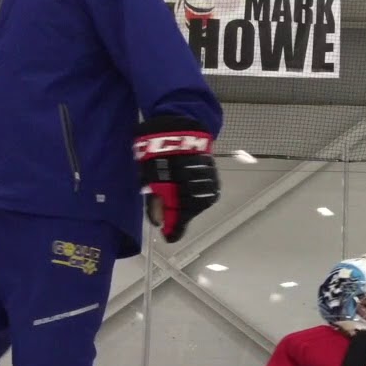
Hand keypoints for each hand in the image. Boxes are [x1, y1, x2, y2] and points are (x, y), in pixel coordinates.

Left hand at [134, 115, 220, 242]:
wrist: (181, 129)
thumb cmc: (161, 154)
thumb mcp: (152, 179)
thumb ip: (156, 203)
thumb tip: (160, 223)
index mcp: (185, 198)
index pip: (180, 222)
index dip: (174, 230)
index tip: (168, 237)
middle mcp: (201, 195)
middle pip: (188, 212)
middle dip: (176, 212)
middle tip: (164, 205)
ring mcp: (210, 186)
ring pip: (196, 203)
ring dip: (184, 201)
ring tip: (174, 190)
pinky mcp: (213, 177)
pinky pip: (202, 193)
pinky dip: (191, 192)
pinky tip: (183, 184)